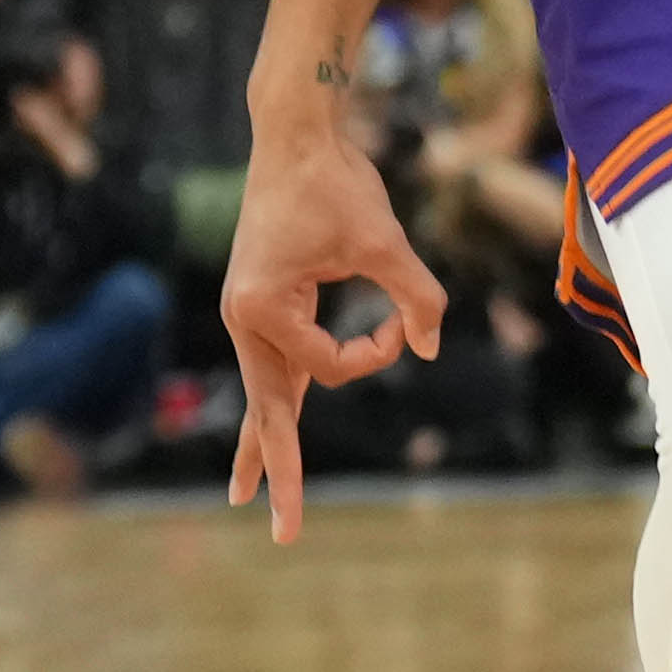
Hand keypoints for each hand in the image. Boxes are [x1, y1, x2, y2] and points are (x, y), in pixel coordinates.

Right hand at [222, 123, 447, 534]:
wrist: (294, 136)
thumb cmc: (337, 182)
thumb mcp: (385, 240)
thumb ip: (415, 298)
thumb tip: (427, 346)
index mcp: (261, 306)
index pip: (330, 366)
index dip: (375, 353)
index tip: (398, 323)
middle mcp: (244, 317)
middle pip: (268, 410)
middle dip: (280, 473)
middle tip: (287, 535)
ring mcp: (248, 314)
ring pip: (262, 395)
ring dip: (262, 446)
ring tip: (247, 499)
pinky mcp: (262, 306)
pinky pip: (271, 368)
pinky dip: (272, 406)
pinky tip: (260, 448)